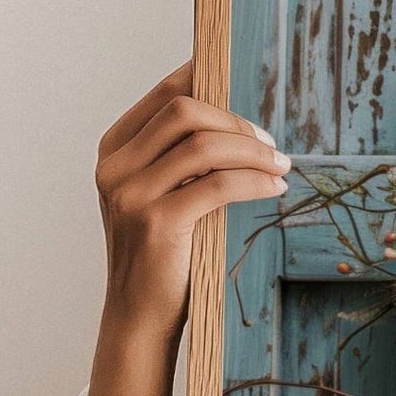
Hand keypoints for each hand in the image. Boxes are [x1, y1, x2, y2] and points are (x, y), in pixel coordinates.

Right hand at [84, 63, 287, 395]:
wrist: (139, 317)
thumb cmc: (162, 255)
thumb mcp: (162, 197)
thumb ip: (181, 159)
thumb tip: (236, 124)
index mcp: (114, 150)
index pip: (165, 94)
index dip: (207, 79)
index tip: (246, 83)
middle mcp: (115, 166)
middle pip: (186, 112)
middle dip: (237, 123)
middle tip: (271, 145)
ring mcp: (131, 193)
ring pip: (204, 145)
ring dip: (253, 152)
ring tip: (281, 167)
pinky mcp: (158, 221)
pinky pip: (217, 184)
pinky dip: (253, 182)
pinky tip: (275, 190)